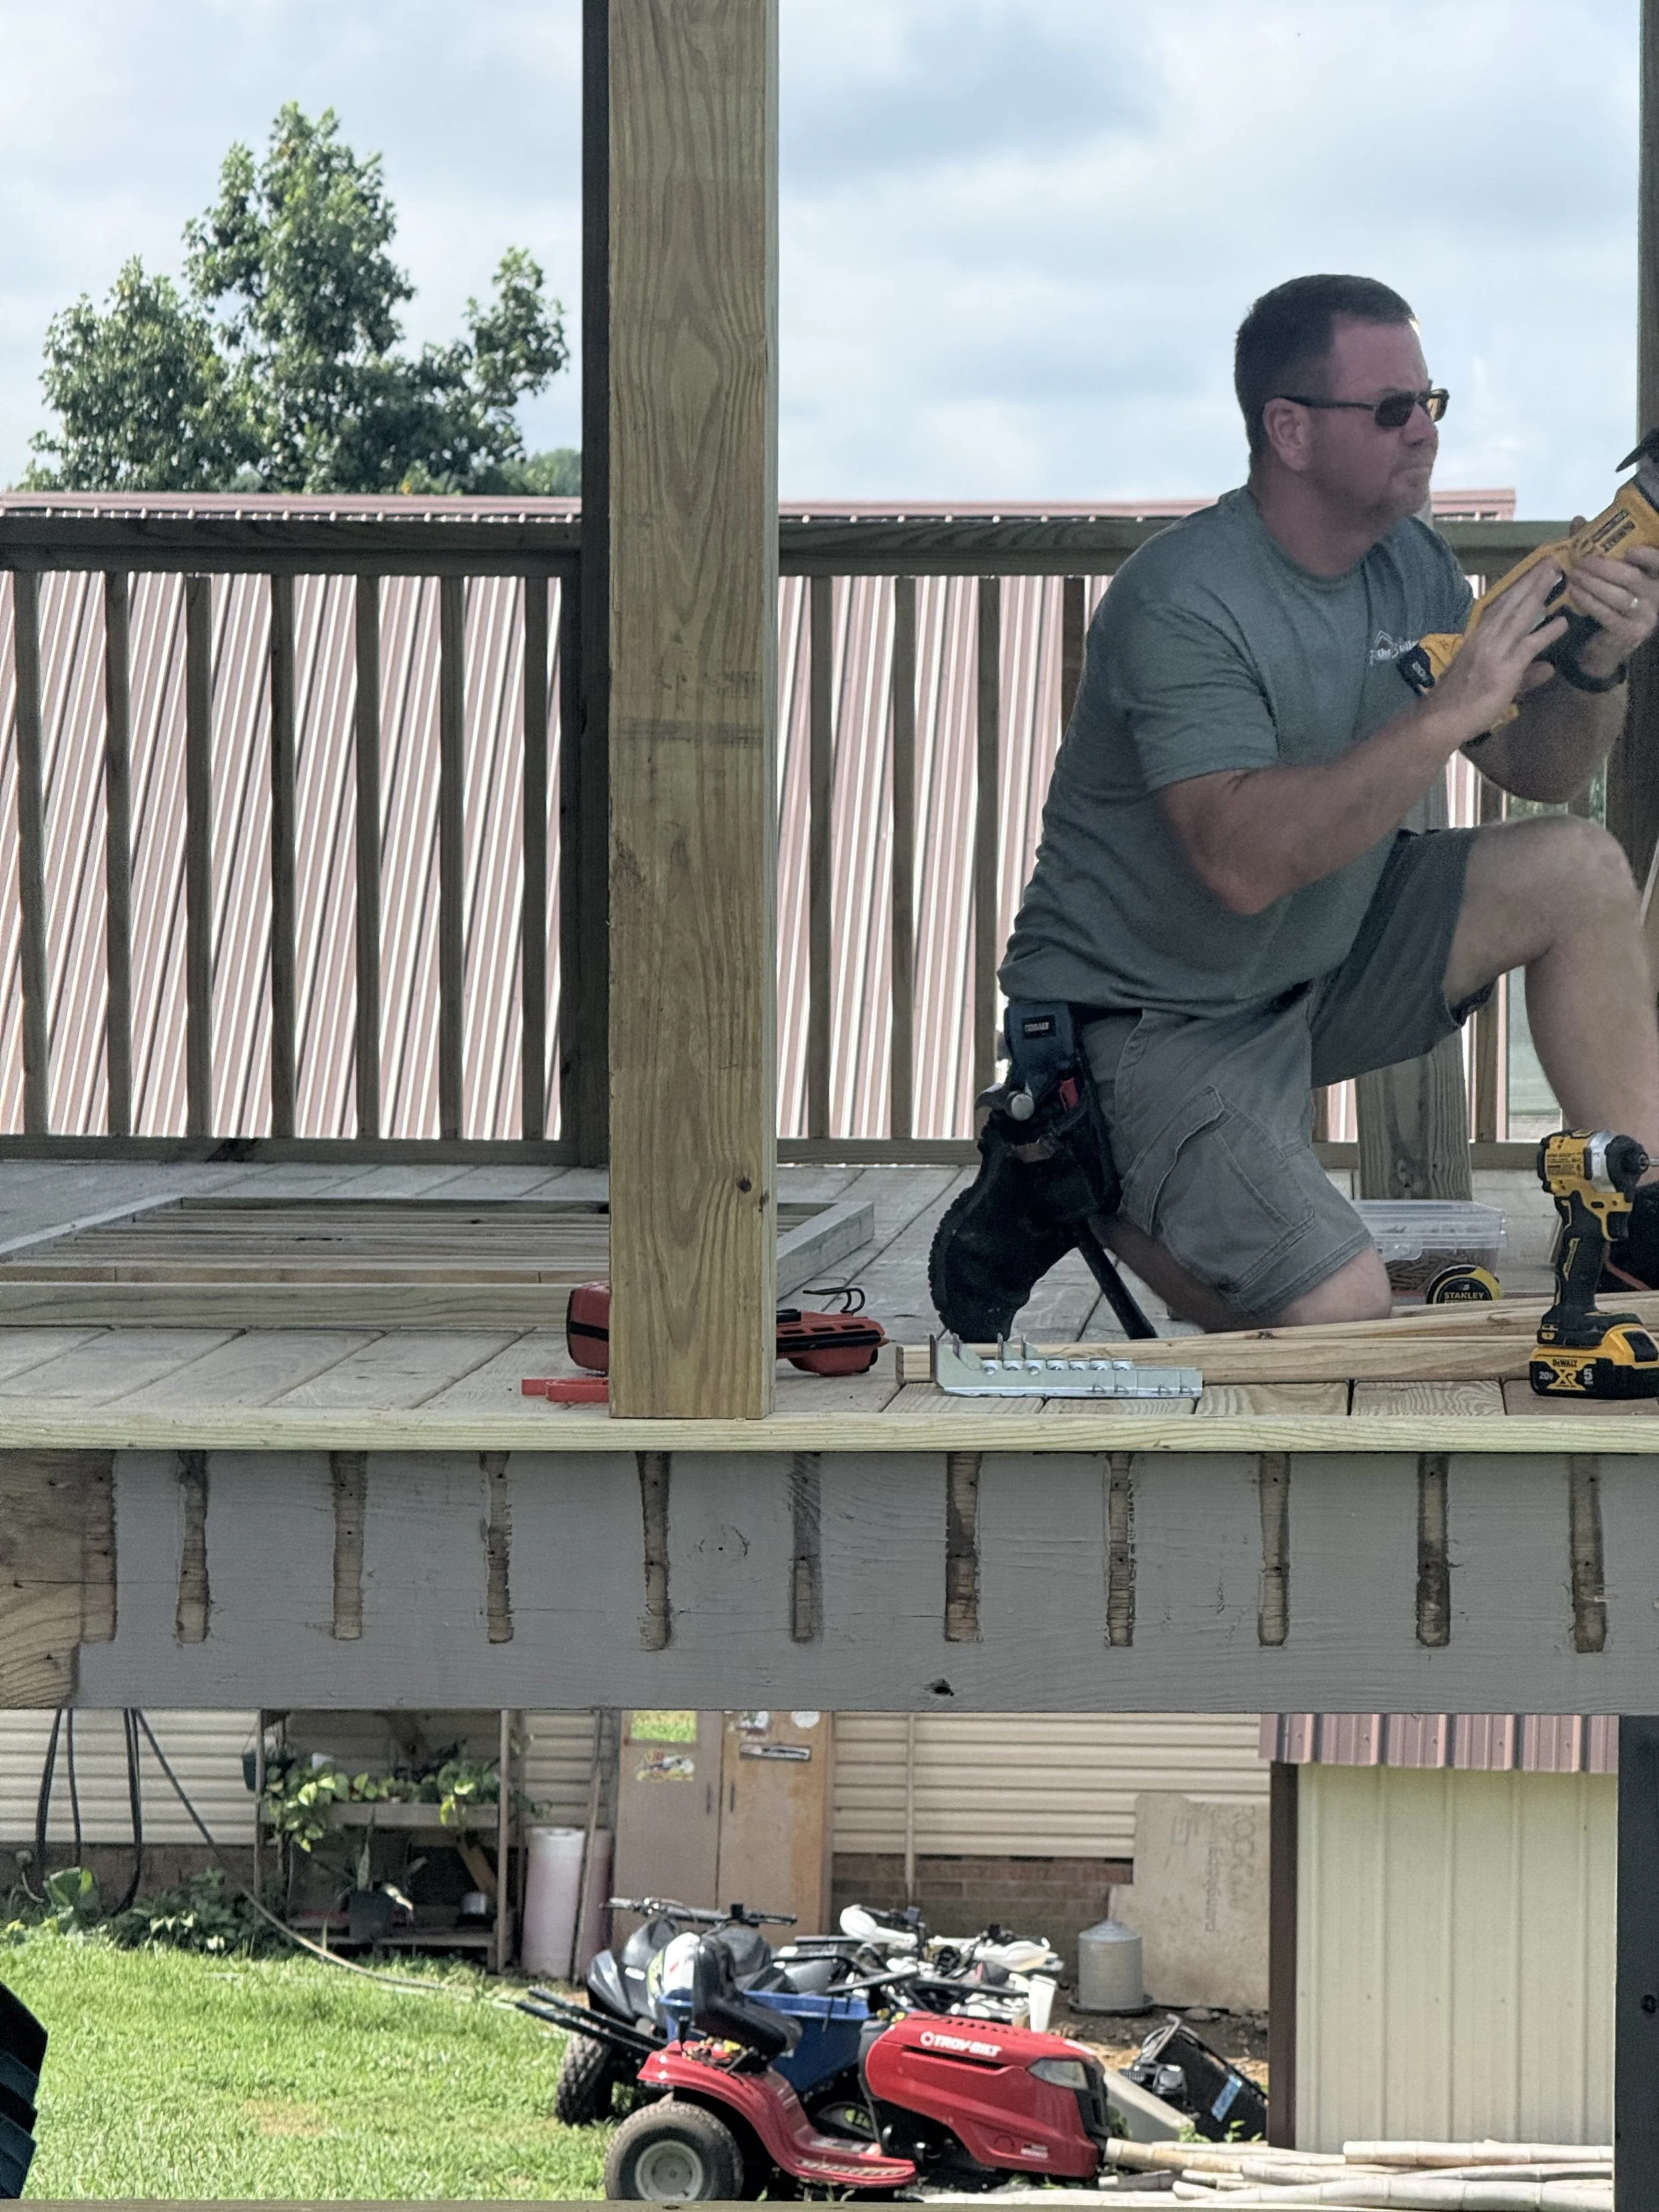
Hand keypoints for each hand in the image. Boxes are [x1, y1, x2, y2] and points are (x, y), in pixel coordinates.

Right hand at [1431, 558, 1567, 741]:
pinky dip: (1546, 633)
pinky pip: (1528, 645)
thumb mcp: (1492, 682)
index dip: (1517, 588)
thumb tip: (1548, 668)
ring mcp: (1494, 651)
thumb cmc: (1459, 703)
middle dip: (1530, 581)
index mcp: (1478, 638)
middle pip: (1510, 603)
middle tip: (1549, 561)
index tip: (1531, 571)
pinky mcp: (1504, 668)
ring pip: (1519, 616)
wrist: (1440, 719)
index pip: (1499, 607)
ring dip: (1538, 593)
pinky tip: (1563, 623)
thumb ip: (1524, 674)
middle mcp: (1485, 638)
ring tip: (1554, 574)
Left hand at [1561, 542, 1658, 677]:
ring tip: (1573, 574)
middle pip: (1633, 577)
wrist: (1602, 646)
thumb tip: (1578, 521)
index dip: (1649, 556)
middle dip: (1605, 567)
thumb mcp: (1605, 572)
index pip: (1658, 563)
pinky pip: (1607, 615)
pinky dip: (1589, 602)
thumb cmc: (1607, 601)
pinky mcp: (1629, 633)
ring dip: (1593, 584)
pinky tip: (1575, 593)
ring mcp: (1645, 616)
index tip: (1630, 550)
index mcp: (1655, 577)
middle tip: (1582, 560)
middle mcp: (1656, 595)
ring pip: (1618, 596)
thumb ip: (1596, 547)